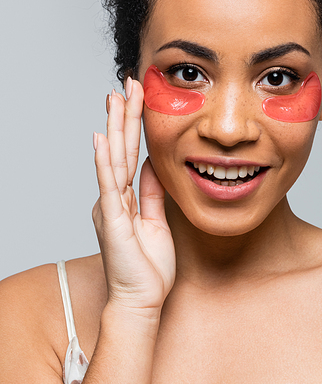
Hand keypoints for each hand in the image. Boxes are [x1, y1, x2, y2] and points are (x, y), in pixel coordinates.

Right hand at [93, 79, 175, 312]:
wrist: (142, 300)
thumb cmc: (149, 268)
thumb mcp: (157, 222)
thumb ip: (153, 194)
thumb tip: (153, 166)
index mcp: (126, 198)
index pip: (131, 154)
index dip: (134, 125)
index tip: (138, 97)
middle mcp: (114, 198)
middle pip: (120, 149)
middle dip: (124, 115)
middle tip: (127, 83)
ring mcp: (111, 207)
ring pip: (113, 159)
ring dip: (115, 127)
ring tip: (115, 97)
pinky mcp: (112, 220)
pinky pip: (109, 186)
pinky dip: (105, 162)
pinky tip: (102, 139)